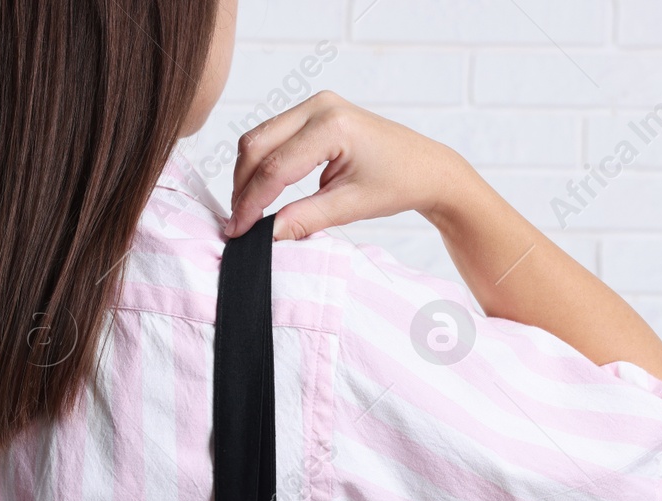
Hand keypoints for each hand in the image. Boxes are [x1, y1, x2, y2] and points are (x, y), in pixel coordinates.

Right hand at [226, 92, 470, 240]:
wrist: (425, 167)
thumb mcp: (350, 207)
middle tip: (236, 223)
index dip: (251, 202)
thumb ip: (305, 218)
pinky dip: (261, 163)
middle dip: (242, 186)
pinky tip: (261, 191)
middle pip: (257, 144)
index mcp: (332, 126)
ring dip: (247, 175)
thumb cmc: (397, 183)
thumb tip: (266, 235)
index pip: (275, 167)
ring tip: (246, 211)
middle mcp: (320, 105)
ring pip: (259, 138)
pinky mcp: (313, 111)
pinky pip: (273, 135)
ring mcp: (316, 104)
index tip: (237, 231)